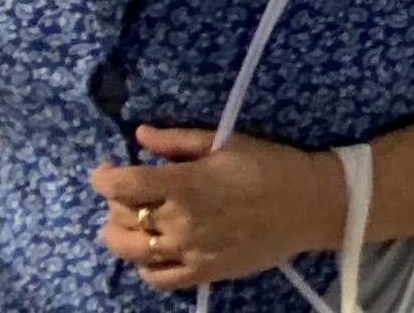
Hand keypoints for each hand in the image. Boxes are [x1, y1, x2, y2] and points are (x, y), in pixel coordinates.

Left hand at [92, 132, 339, 290]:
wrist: (310, 204)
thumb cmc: (271, 165)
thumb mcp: (228, 142)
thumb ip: (179, 140)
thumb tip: (139, 135)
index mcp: (185, 184)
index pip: (121, 185)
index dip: (103, 177)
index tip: (105, 170)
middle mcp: (179, 221)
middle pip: (121, 217)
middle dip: (116, 202)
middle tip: (130, 192)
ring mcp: (189, 251)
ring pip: (131, 251)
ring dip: (120, 235)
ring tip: (131, 223)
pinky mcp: (201, 273)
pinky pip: (156, 279)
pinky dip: (146, 266)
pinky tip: (154, 251)